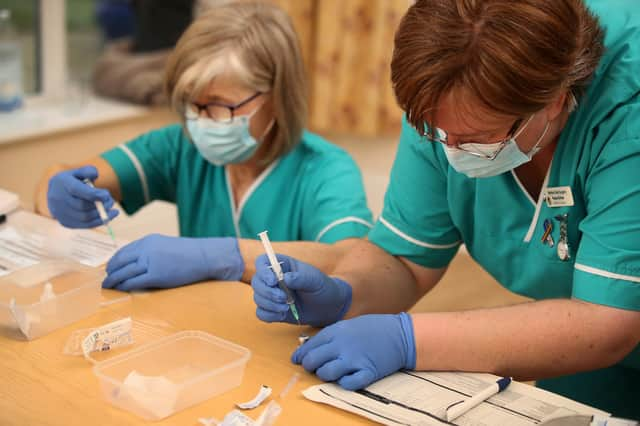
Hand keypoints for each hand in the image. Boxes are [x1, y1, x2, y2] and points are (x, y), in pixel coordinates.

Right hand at [47, 166, 118, 227]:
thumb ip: (88, 171)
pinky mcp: (65, 222)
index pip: (76, 190)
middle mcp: (58, 198)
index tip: (107, 195)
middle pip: (82, 206)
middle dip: (100, 204)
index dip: (93, 194)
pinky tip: (109, 216)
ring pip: (84, 217)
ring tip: (110, 207)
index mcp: (62, 182)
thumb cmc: (73, 180)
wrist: (56, 193)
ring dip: (101, 214)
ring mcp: (59, 212)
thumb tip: (95, 175)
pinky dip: (98, 221)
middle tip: (111, 201)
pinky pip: (84, 225)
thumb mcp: (79, 172)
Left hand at [102, 234, 243, 290]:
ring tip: (107, 285)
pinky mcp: (156, 276)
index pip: (124, 250)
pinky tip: (119, 289)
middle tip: (105, 278)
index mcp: (148, 241)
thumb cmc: (189, 252)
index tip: (110, 267)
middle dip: (110, 270)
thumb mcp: (166, 245)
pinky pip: (134, 282)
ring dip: (113, 280)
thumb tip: (139, 262)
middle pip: (121, 261)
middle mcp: (146, 249)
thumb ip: (151, 251)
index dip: (114, 260)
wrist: (204, 256)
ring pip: (124, 272)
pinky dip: (124, 286)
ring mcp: (150, 262)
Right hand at [251, 254, 351, 326]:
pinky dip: (269, 315)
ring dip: (270, 304)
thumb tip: (285, 278)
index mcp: (282, 265)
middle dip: (267, 292)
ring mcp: (271, 294)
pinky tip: (283, 315)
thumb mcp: (315, 280)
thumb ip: (301, 278)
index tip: (273, 281)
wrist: (328, 308)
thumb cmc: (322, 288)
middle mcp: (273, 278)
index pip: (262, 261)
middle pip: (257, 282)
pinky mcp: (272, 309)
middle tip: (284, 298)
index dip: (263, 270)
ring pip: (257, 298)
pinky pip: (261, 313)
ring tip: (287, 307)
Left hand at [292, 313, 415, 389]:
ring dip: (325, 375)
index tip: (297, 360)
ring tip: (330, 372)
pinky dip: (343, 383)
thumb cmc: (374, 328)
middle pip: (313, 361)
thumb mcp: (349, 325)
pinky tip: (346, 378)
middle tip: (314, 367)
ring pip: (326, 374)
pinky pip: (347, 384)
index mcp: (336, 331)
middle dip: (310, 366)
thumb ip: (331, 335)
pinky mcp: (367, 372)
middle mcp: (342, 345)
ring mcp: (354, 359)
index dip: (300, 355)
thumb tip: (310, 346)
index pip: (309, 346)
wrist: (401, 334)